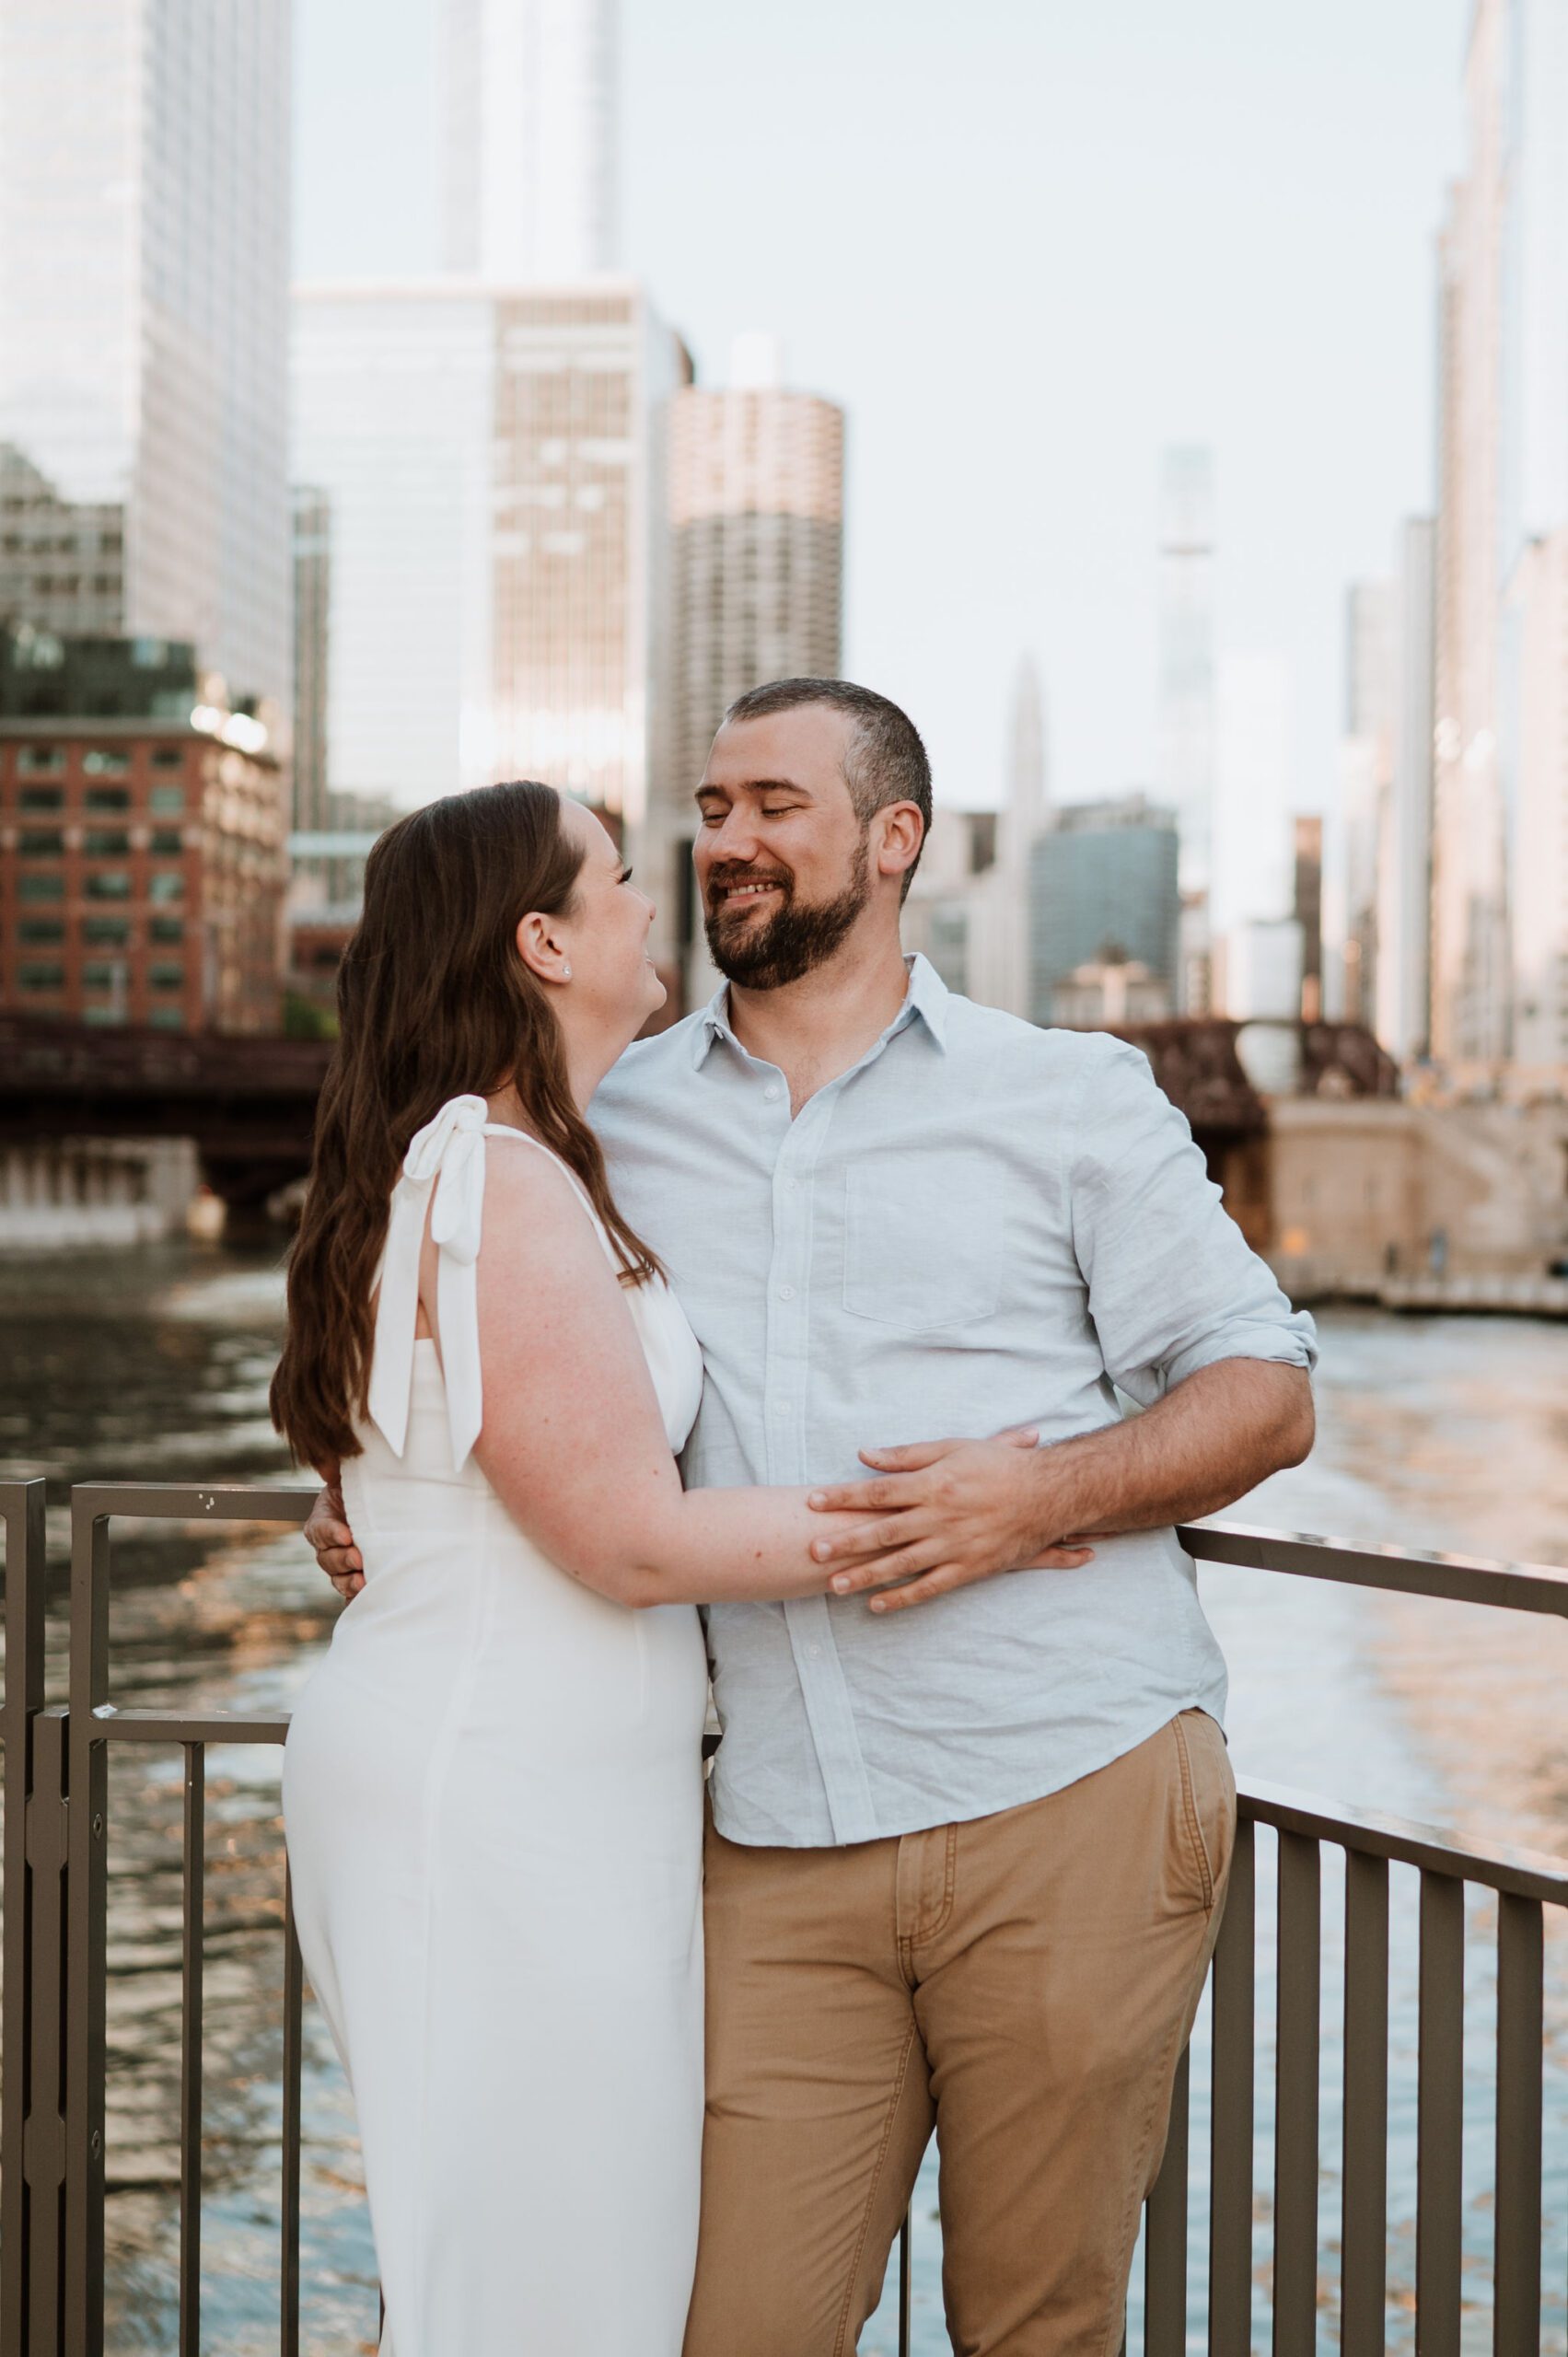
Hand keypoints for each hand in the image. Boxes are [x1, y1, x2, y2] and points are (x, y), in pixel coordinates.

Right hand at [305, 1475, 363, 1601]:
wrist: (392, 1508)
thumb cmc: (372, 1490)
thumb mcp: (355, 1478)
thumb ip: (339, 1473)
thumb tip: (329, 1469)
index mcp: (323, 1520)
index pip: (320, 1529)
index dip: (331, 1533)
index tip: (346, 1535)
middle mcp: (329, 1545)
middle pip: (327, 1558)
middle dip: (342, 1560)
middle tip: (358, 1558)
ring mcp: (342, 1565)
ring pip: (338, 1579)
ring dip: (349, 1582)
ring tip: (363, 1581)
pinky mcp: (357, 1579)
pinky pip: (352, 1595)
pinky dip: (357, 1599)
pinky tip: (367, 1599)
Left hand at [806, 1428, 1093, 1613]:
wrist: (1049, 1493)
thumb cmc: (998, 1466)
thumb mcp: (952, 1448)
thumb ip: (906, 1454)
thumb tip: (863, 1454)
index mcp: (933, 1484)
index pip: (877, 1492)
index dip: (843, 1497)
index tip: (813, 1501)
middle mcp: (939, 1517)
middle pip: (883, 1532)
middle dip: (845, 1542)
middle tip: (813, 1552)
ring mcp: (954, 1546)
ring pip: (901, 1564)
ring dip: (866, 1576)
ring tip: (834, 1586)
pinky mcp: (969, 1569)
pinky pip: (930, 1587)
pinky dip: (903, 1598)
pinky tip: (877, 1604)